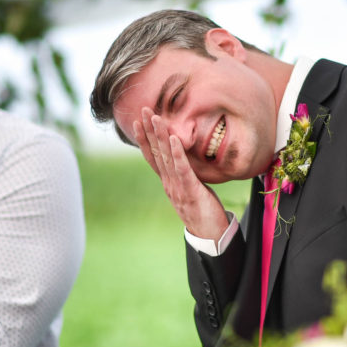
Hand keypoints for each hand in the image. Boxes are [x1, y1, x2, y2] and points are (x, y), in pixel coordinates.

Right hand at [135, 107, 229, 240]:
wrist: (208, 235)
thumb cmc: (201, 210)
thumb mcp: (189, 189)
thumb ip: (183, 175)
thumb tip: (182, 161)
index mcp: (168, 182)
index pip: (153, 156)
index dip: (145, 138)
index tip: (138, 121)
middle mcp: (169, 183)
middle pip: (156, 152)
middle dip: (149, 130)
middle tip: (143, 110)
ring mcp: (177, 187)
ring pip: (166, 157)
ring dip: (160, 136)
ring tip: (155, 118)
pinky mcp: (190, 191)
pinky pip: (183, 169)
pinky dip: (178, 153)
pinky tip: (175, 138)